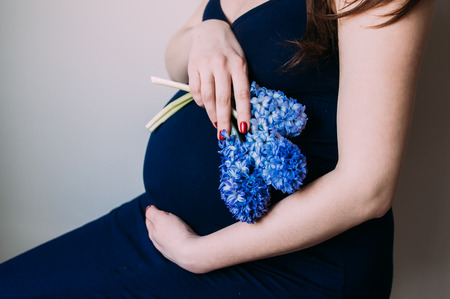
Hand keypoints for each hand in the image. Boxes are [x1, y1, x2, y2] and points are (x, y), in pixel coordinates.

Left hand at [145, 205, 206, 273]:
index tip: (158, 207)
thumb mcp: (161, 218)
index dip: (153, 212)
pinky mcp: (179, 254)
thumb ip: (153, 213)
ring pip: (166, 237)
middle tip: (167, 213)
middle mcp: (158, 243)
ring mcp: (168, 250)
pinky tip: (181, 235)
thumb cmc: (177, 234)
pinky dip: (176, 238)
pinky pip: (175, 243)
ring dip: (169, 230)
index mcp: (152, 234)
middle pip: (157, 229)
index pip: (149, 220)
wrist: (191, 253)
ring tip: (176, 224)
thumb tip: (148, 209)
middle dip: (160, 221)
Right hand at [188, 19, 250, 137]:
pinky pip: (195, 90)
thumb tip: (239, 111)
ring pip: (207, 97)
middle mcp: (221, 64)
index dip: (244, 113)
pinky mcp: (193, 67)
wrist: (210, 30)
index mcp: (238, 64)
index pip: (242, 93)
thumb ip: (240, 82)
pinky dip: (200, 102)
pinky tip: (204, 106)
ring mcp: (205, 65)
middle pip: (222, 99)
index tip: (244, 129)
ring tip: (217, 125)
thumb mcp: (241, 62)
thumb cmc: (230, 51)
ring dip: (211, 114)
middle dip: (224, 120)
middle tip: (225, 136)